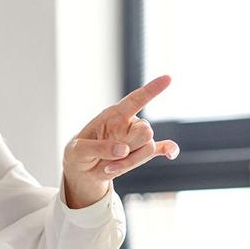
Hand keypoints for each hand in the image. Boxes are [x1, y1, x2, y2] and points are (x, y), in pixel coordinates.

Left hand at [61, 75, 179, 208]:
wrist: (83, 170)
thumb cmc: (79, 154)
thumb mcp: (78, 151)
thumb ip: (99, 148)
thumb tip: (124, 149)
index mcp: (113, 114)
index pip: (135, 99)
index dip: (151, 90)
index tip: (168, 78)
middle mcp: (129, 123)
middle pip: (146, 131)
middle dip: (131, 147)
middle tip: (108, 158)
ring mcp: (136, 138)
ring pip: (148, 148)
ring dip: (129, 162)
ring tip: (108, 167)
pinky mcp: (141, 152)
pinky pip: (162, 149)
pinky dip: (169, 150)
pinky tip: (171, 154)